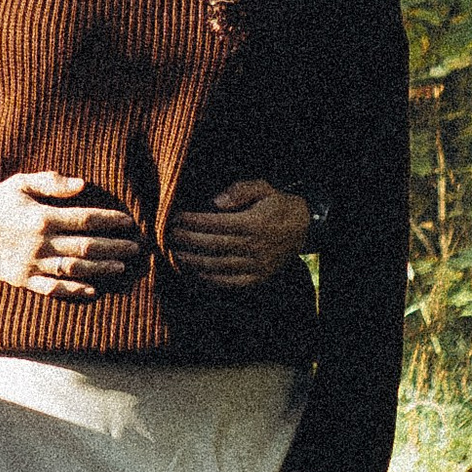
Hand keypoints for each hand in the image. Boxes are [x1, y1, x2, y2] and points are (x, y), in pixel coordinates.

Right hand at [0, 172, 145, 295]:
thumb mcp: (20, 183)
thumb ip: (51, 182)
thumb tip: (83, 185)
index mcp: (41, 216)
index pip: (85, 219)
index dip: (110, 220)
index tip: (128, 221)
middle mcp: (40, 242)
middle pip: (85, 246)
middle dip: (114, 246)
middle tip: (135, 247)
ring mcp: (32, 264)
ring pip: (74, 268)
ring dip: (101, 268)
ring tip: (121, 267)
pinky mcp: (24, 280)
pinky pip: (52, 288)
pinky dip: (73, 290)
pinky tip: (92, 290)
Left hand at [172, 178, 311, 290]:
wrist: (303, 228)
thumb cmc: (276, 206)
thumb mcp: (263, 189)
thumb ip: (240, 190)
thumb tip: (215, 201)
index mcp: (254, 223)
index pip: (215, 224)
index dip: (192, 221)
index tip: (175, 218)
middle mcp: (254, 246)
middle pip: (212, 245)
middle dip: (187, 240)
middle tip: (168, 235)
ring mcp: (256, 265)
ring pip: (217, 266)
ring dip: (192, 261)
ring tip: (175, 253)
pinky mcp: (257, 278)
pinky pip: (228, 282)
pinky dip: (208, 279)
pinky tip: (193, 271)